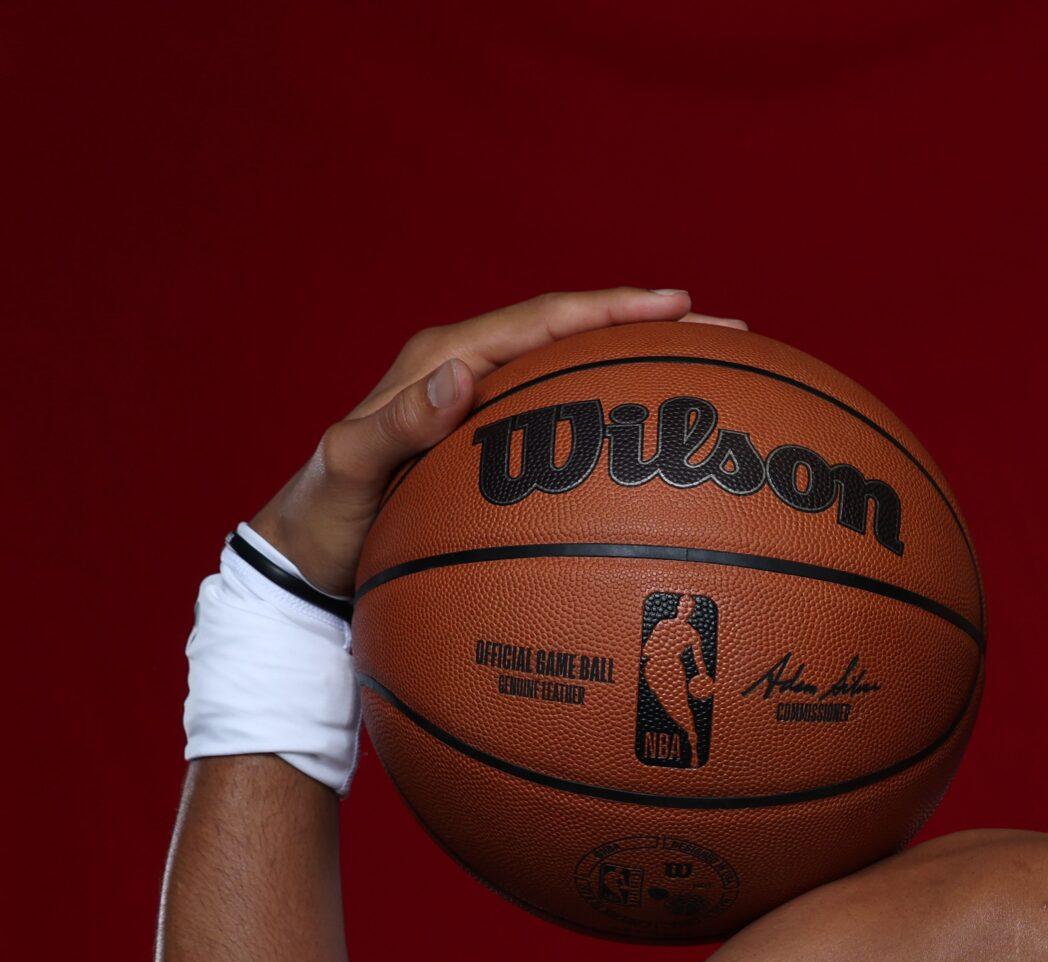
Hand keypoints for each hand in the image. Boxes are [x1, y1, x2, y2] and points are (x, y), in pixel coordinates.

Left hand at [247, 288, 747, 596]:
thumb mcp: (348, 474)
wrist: (306, 559)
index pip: (543, 320)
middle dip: (654, 330)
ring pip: (582, 374)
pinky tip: (661, 447)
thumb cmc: (327, 520)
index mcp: (442, 359)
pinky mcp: (498, 446)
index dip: (612, 309)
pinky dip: (619, 418)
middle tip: (732, 335)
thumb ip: (395, 429)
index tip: (679, 307)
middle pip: (578, 336)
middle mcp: (470, 371)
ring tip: (719, 376)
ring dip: (647, 370)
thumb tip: (455, 377)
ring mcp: (487, 408)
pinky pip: (571, 418)